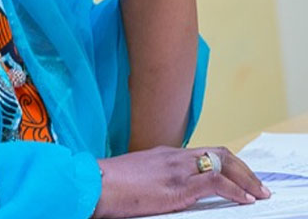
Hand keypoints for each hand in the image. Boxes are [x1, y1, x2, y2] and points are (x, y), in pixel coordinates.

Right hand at [94, 146, 269, 217]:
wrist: (92, 184)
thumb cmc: (105, 184)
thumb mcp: (135, 177)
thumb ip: (155, 178)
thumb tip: (165, 191)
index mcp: (163, 154)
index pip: (204, 152)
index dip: (227, 164)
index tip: (239, 177)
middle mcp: (173, 156)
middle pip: (220, 153)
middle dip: (244, 169)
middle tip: (258, 185)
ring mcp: (176, 169)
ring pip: (223, 164)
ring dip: (247, 179)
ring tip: (258, 193)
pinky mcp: (177, 185)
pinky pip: (216, 182)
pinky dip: (236, 190)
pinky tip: (244, 199)